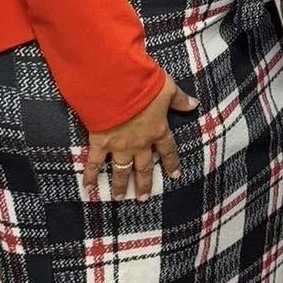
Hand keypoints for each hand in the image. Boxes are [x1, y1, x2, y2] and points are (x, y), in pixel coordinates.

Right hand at [82, 76, 197, 201]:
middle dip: (144, 183)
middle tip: (143, 198)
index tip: (174, 176)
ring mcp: (120, 145)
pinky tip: (88, 187)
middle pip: (144, 167)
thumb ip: (180, 99)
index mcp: (157, 130)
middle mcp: (140, 143)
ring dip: (121, 185)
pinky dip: (90, 175)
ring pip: (121, 170)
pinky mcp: (101, 142)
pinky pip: (95, 163)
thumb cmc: (144, 85)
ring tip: (119, 197)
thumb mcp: (167, 88)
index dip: (171, 163)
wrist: (117, 84)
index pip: (168, 151)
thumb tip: (194, 104)